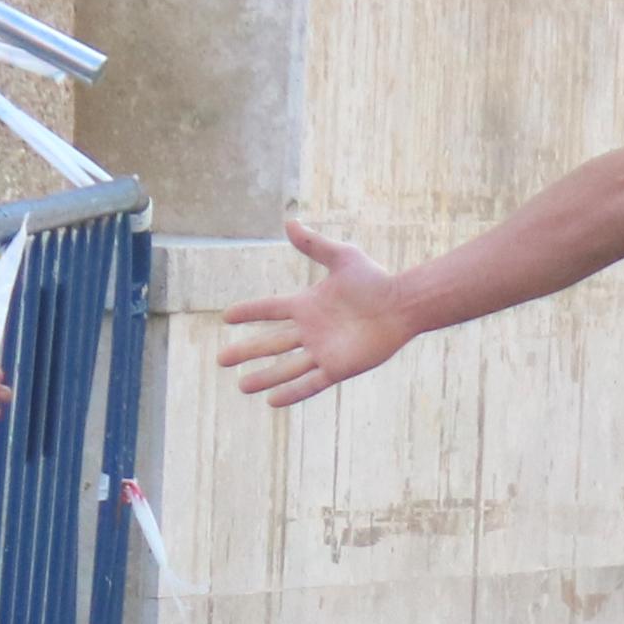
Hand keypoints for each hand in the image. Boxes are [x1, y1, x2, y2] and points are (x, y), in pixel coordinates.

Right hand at [216, 220, 414, 405]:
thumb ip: (314, 244)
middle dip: (246, 352)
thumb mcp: (342, 257)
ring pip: (286, 367)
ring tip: (241, 387)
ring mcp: (323, 351)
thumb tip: (289, 222)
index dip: (249, 312)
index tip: (226, 317)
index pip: (270, 310)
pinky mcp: (338, 368)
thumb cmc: (376, 280)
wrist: (402, 305)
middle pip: (271, 343)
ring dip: (264, 377)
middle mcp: (311, 330)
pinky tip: (272, 401)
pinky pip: (310, 383)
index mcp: (307, 305)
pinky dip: (291, 392)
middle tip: (221, 360)